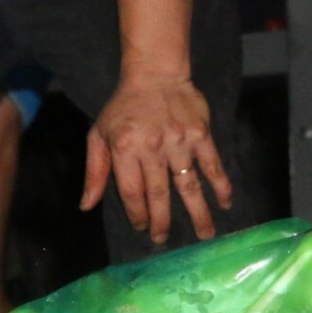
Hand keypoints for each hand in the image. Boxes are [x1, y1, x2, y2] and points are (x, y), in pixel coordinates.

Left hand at [80, 73, 233, 244]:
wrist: (155, 74)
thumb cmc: (123, 107)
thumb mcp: (99, 134)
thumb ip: (94, 171)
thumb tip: (86, 205)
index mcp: (124, 148)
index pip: (132, 192)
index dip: (137, 214)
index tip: (142, 227)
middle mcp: (152, 147)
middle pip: (159, 194)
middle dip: (163, 220)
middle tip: (165, 239)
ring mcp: (179, 141)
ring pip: (189, 185)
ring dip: (198, 213)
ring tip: (204, 234)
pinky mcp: (201, 135)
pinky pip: (213, 165)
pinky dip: (221, 185)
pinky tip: (225, 203)